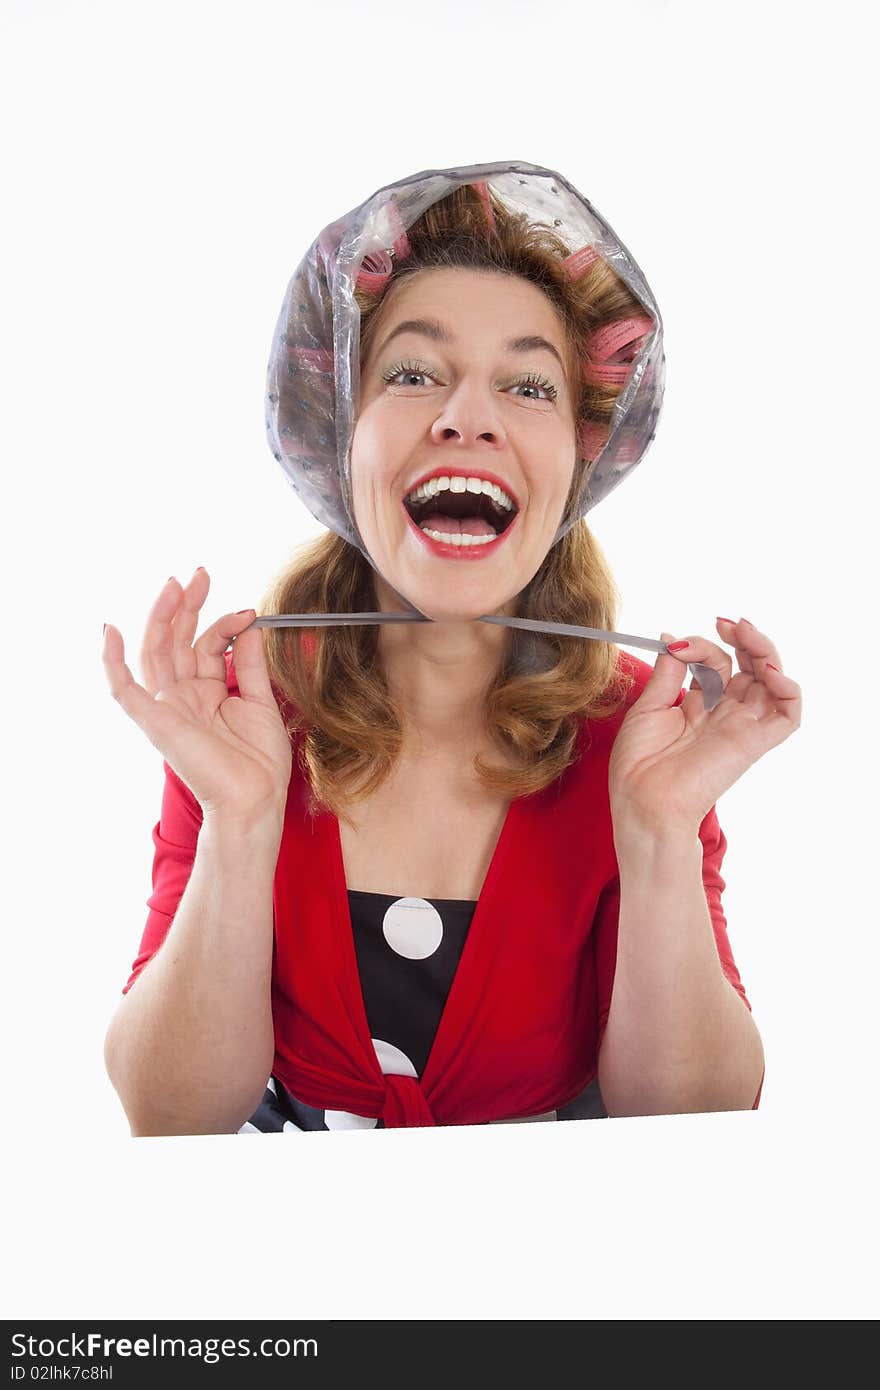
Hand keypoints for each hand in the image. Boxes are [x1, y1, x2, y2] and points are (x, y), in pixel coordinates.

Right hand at [101, 567, 292, 820]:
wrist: (256, 800)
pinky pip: (124, 690)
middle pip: (176, 640)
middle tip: (198, 575)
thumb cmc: (260, 764)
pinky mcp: (155, 722)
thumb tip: (250, 626)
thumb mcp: (261, 702)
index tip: (248, 612)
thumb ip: (250, 665)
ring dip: (160, 617)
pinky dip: (112, 662)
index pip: (207, 644)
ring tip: (172, 585)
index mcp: (208, 692)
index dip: (225, 623)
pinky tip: (109, 632)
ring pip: (154, 653)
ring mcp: (167, 707)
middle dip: (185, 605)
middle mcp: (184, 696)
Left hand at [608, 616, 801, 836]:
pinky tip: (768, 670)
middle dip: (744, 639)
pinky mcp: (754, 743)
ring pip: (774, 682)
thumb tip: (672, 637)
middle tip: (727, 623)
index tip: (676, 645)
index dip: (701, 646)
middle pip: (751, 667)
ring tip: (746, 633)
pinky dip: (788, 688)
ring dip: (766, 651)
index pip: (716, 663)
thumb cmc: (639, 764)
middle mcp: (726, 714)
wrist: (643, 801)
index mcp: (701, 706)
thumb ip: (668, 672)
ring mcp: (742, 726)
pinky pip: (789, 715)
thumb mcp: (649, 707)